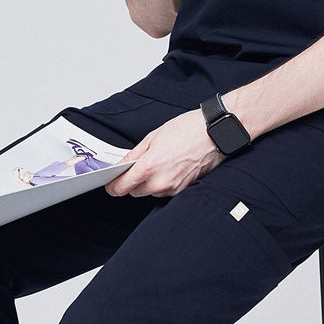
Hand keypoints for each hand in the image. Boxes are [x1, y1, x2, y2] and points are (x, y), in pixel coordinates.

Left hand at [105, 109, 223, 197]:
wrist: (214, 133)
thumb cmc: (187, 130)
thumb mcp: (152, 137)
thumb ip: (133, 155)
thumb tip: (120, 166)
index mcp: (149, 167)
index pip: (121, 187)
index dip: (112, 185)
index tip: (110, 183)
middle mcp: (160, 182)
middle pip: (134, 192)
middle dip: (131, 181)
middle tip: (136, 166)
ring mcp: (172, 188)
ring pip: (149, 192)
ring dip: (147, 182)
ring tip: (158, 163)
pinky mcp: (182, 190)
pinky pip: (163, 191)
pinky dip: (161, 182)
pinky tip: (168, 167)